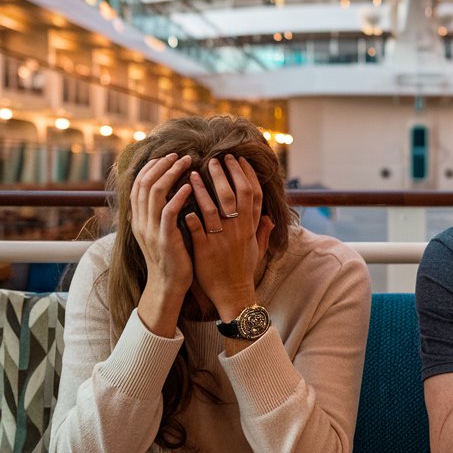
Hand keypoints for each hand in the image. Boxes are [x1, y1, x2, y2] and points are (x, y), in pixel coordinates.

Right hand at [129, 154, 194, 331]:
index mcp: (139, 219)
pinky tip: (189, 186)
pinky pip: (169, 212)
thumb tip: (170, 190)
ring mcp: (151, 230)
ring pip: (155, 192)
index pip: (138, 184)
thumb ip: (161, 212)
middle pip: (145, 183)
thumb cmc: (172, 257)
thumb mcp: (161, 231)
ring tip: (186, 162)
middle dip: (161, 165)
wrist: (168, 286)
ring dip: (171, 173)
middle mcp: (141, 221)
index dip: (150, 167)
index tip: (166, 156)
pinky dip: (178, 195)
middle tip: (178, 154)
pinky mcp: (164, 239)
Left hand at [184, 154, 273, 321]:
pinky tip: (182, 203)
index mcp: (250, 226)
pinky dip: (190, 215)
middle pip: (234, 194)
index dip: (247, 174)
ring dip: (202, 188)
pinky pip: (197, 229)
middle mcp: (238, 229)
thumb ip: (262, 231)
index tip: (239, 159)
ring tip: (192, 173)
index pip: (253, 193)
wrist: (233, 294)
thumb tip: (270, 218)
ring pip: (212, 207)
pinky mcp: (205, 250)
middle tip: (215, 158)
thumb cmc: (243, 270)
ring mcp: (221, 239)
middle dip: (225, 173)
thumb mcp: (257, 249)